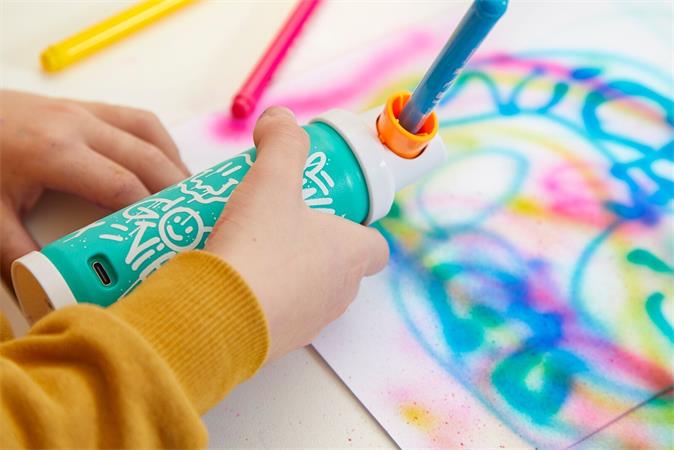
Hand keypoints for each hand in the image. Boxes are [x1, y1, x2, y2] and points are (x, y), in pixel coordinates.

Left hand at [0, 90, 189, 281]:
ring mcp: (84, 110)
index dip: (151, 214)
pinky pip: (137, 120)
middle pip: (148, 158)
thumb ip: (17, 252)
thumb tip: (48, 293)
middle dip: (176, 191)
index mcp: (56, 152)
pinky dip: (159, 143)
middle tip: (193, 222)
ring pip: (149, 133)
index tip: (169, 239)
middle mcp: (79, 125)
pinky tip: (164, 165)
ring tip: (187, 196)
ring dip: (174, 164)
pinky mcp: (84, 105)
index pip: (123, 186)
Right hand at [205, 107, 388, 360]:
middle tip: (279, 224)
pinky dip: (262, 299)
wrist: (218, 317)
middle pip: (340, 267)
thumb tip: (280, 118)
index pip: (376, 247)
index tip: (331, 215)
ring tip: (249, 249)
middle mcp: (339, 294)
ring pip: (308, 293)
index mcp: (351, 256)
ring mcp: (310, 323)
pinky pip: (277, 316)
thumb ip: (281, 143)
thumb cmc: (258, 247)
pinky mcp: (277, 343)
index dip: (359, 229)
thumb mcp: (271, 180)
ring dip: (288, 274)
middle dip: (314, 247)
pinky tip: (232, 281)